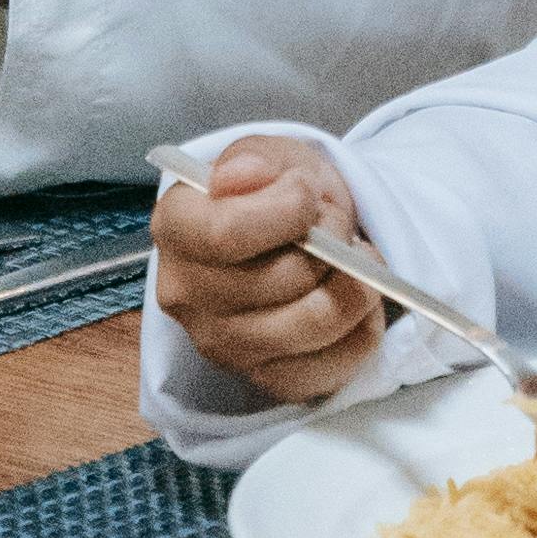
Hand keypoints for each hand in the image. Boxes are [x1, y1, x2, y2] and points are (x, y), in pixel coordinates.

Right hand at [150, 140, 384, 405]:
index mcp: (176, 229)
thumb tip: (240, 176)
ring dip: (354, 286)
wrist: (296, 233)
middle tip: (338, 225)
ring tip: (356, 260)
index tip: (308, 194)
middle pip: (280, 280)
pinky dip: (361, 331)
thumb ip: (257, 159)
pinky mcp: (264, 379)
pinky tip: (355, 300)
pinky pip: (331, 367)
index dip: (287, 212)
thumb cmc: (278, 192)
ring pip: (311, 325)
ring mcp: (222, 346)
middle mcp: (185, 296)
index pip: (226, 233)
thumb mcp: (272, 158)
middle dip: (330, 245)